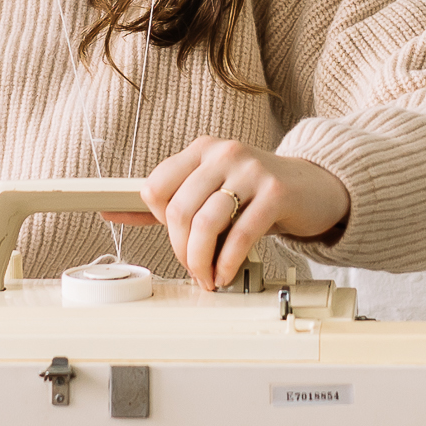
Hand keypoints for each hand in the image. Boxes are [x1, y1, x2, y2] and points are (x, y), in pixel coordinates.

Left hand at [112, 138, 350, 290]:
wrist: (313, 188)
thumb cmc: (256, 192)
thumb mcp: (209, 189)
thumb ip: (164, 202)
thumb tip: (111, 212)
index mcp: (202, 150)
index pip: (156, 187)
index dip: (161, 222)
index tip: (176, 240)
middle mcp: (224, 153)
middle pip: (179, 209)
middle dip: (181, 250)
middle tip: (193, 269)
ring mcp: (251, 170)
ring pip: (207, 221)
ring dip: (202, 260)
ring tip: (208, 276)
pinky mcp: (276, 192)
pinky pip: (241, 233)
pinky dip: (227, 261)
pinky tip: (226, 272)